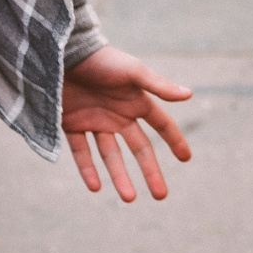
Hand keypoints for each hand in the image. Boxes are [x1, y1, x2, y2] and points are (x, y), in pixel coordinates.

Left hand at [61, 46, 192, 201]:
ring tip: (129, 198)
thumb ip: (158, 86)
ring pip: (110, 156)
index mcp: (136, 102)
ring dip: (119, 177)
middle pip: (139, 149)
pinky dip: (87, 169)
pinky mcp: (72, 124)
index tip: (186, 159)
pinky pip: (81, 152)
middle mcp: (118, 115)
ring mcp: (95, 121)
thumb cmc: (102, 60)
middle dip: (151, 172)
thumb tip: (189, 95)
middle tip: (161, 195)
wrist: (62, 53)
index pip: (161, 126)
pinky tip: (96, 187)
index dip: (175, 141)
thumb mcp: (133, 72)